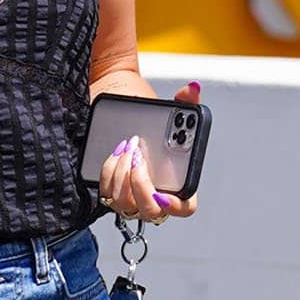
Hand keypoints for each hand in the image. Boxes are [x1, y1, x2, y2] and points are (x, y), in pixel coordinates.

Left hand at [98, 80, 202, 223]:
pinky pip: (107, 194)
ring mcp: (131, 198)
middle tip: (138, 158)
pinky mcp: (111, 192)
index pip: (184, 208)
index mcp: (178, 183)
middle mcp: (154, 196)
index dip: (175, 205)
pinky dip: (109, 172)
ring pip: (124, 204)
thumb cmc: (151, 121)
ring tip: (127, 147)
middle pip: (150, 211)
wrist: (123, 118)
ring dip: (123, 175)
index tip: (162, 193)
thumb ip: (185, 102)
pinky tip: (115, 152)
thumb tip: (192, 89)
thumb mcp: (170, 111)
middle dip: (141, 186)